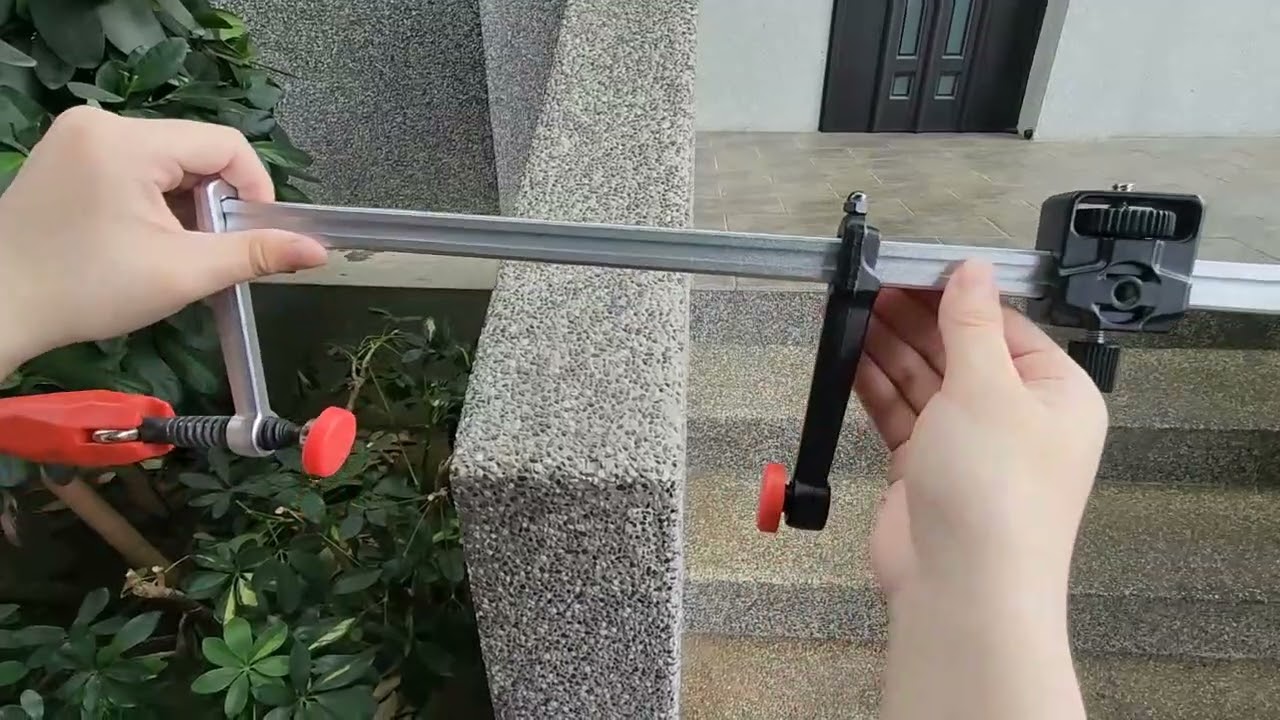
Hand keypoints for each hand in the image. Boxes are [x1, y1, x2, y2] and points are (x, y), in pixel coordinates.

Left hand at [0, 106, 327, 373]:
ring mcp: (77, 137)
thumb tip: (317, 250)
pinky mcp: (64, 156)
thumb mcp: (182, 273)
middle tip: (208, 251)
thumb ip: (254, 254)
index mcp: (127, 141)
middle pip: (193, 151)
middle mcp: (101, 123)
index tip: (254, 235)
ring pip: (165, 161)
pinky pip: (133, 166)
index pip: (224, 144)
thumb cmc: (87, 289)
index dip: (254, 189)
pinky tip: (141, 240)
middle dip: (215, 201)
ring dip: (185, 203)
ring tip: (172, 250)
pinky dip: (153, 200)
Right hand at [857, 259, 1107, 601]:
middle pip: (961, 351)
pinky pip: (901, 414)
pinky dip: (876, 386)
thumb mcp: (987, 388)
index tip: (912, 270)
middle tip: (871, 287)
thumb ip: (971, 324)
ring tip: (852, 311)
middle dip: (915, 320)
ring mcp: (970, 446)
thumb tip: (972, 271)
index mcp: (1055, 395)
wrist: (964, 589)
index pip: (1004, 327)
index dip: (956, 297)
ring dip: (889, 348)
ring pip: (926, 381)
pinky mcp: (928, 470)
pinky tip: (850, 358)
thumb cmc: (997, 498)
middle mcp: (1016, 419)